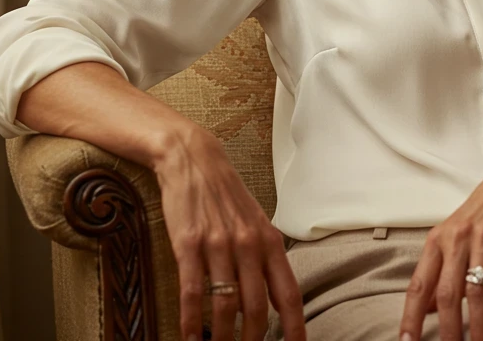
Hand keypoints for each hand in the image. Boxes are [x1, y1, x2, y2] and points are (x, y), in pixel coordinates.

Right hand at [153, 124, 306, 340]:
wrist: (193, 159)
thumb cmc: (226, 196)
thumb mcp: (256, 223)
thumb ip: (266, 261)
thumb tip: (277, 302)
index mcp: (269, 241)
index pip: (288, 293)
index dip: (294, 326)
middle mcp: (248, 244)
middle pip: (256, 307)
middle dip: (253, 340)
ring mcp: (218, 244)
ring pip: (225, 304)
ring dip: (221, 337)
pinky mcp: (188, 243)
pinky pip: (192, 290)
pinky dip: (191, 320)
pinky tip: (189, 337)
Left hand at [399, 150, 482, 340]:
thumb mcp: (456, 234)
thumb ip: (441, 269)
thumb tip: (427, 309)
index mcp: (439, 239)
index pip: (419, 284)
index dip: (411, 316)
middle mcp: (458, 237)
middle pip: (446, 292)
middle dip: (448, 329)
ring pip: (477, 289)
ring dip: (479, 325)